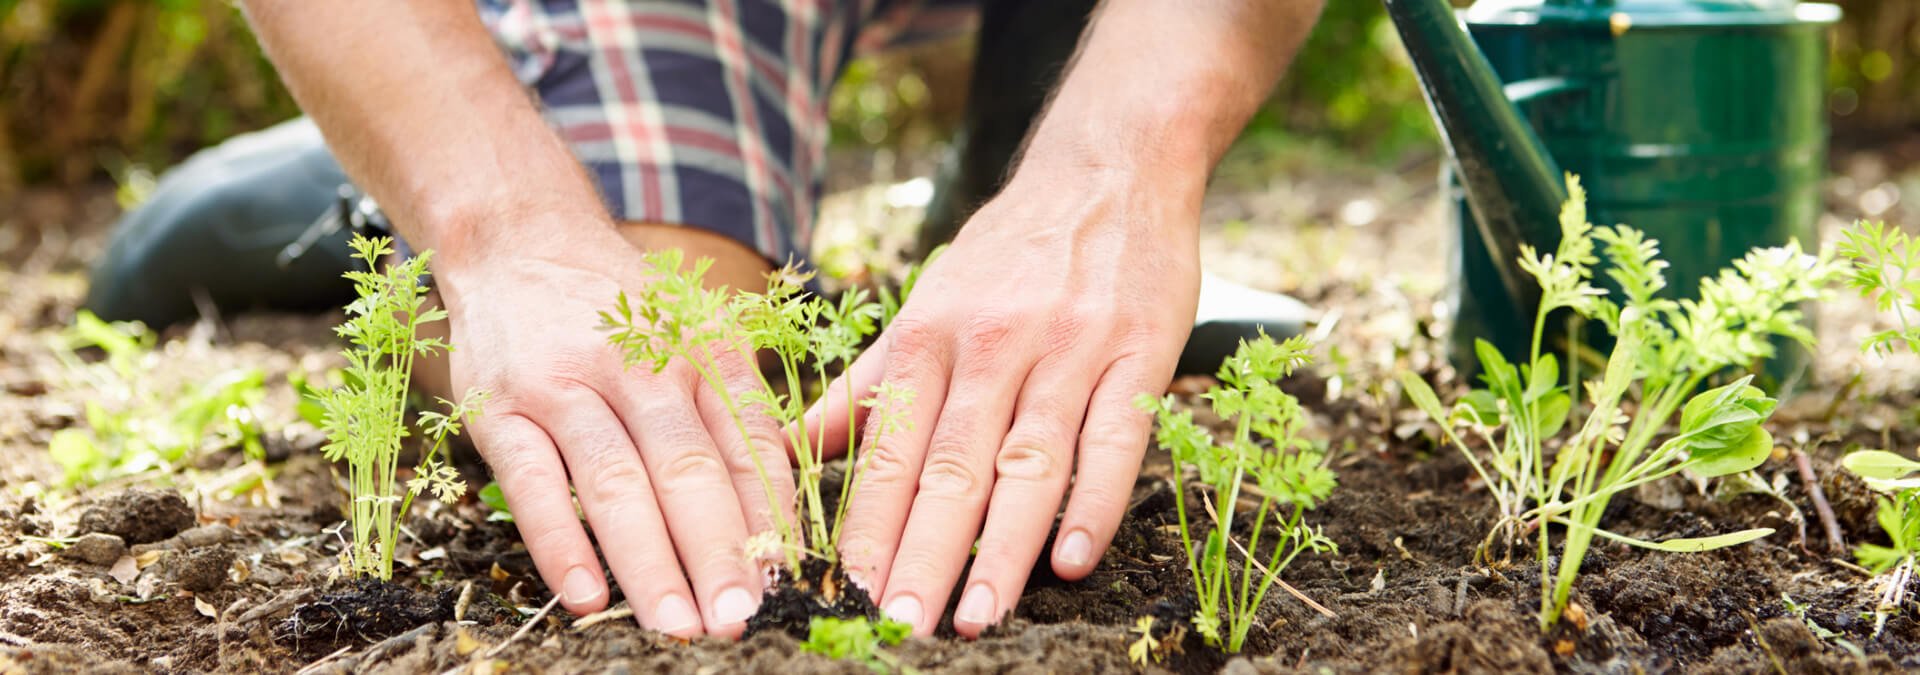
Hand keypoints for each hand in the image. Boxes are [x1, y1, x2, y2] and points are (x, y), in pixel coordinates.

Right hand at [435, 220, 793, 638]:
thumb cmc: (622, 309)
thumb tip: (779, 517)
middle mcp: (639, 365)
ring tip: (679, 624)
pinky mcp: (500, 408)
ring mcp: (565, 386)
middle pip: (687, 470)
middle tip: (740, 618)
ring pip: (615, 483)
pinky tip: (586, 596)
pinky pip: (532, 483)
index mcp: (701, 349)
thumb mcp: (694, 334)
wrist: (518, 239)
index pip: (747, 442)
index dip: (769, 517)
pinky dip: (560, 543)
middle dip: (718, 552)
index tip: (787, 582)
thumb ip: (734, 412)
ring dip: (650, 561)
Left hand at [816, 173, 1202, 636]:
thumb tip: (788, 447)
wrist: (1108, 169)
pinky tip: (1074, 560)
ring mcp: (1068, 350)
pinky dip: (1095, 501)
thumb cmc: (1009, 252)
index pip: (891, 451)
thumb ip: (866, 385)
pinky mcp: (1139, 353)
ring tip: (977, 618)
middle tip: (900, 627)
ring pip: (1028, 462)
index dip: (869, 528)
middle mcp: (991, 346)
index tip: (846, 595)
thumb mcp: (926, 305)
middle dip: (922, 555)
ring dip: (1003, 548)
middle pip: (951, 467)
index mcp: (930, 338)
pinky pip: (1116, 437)